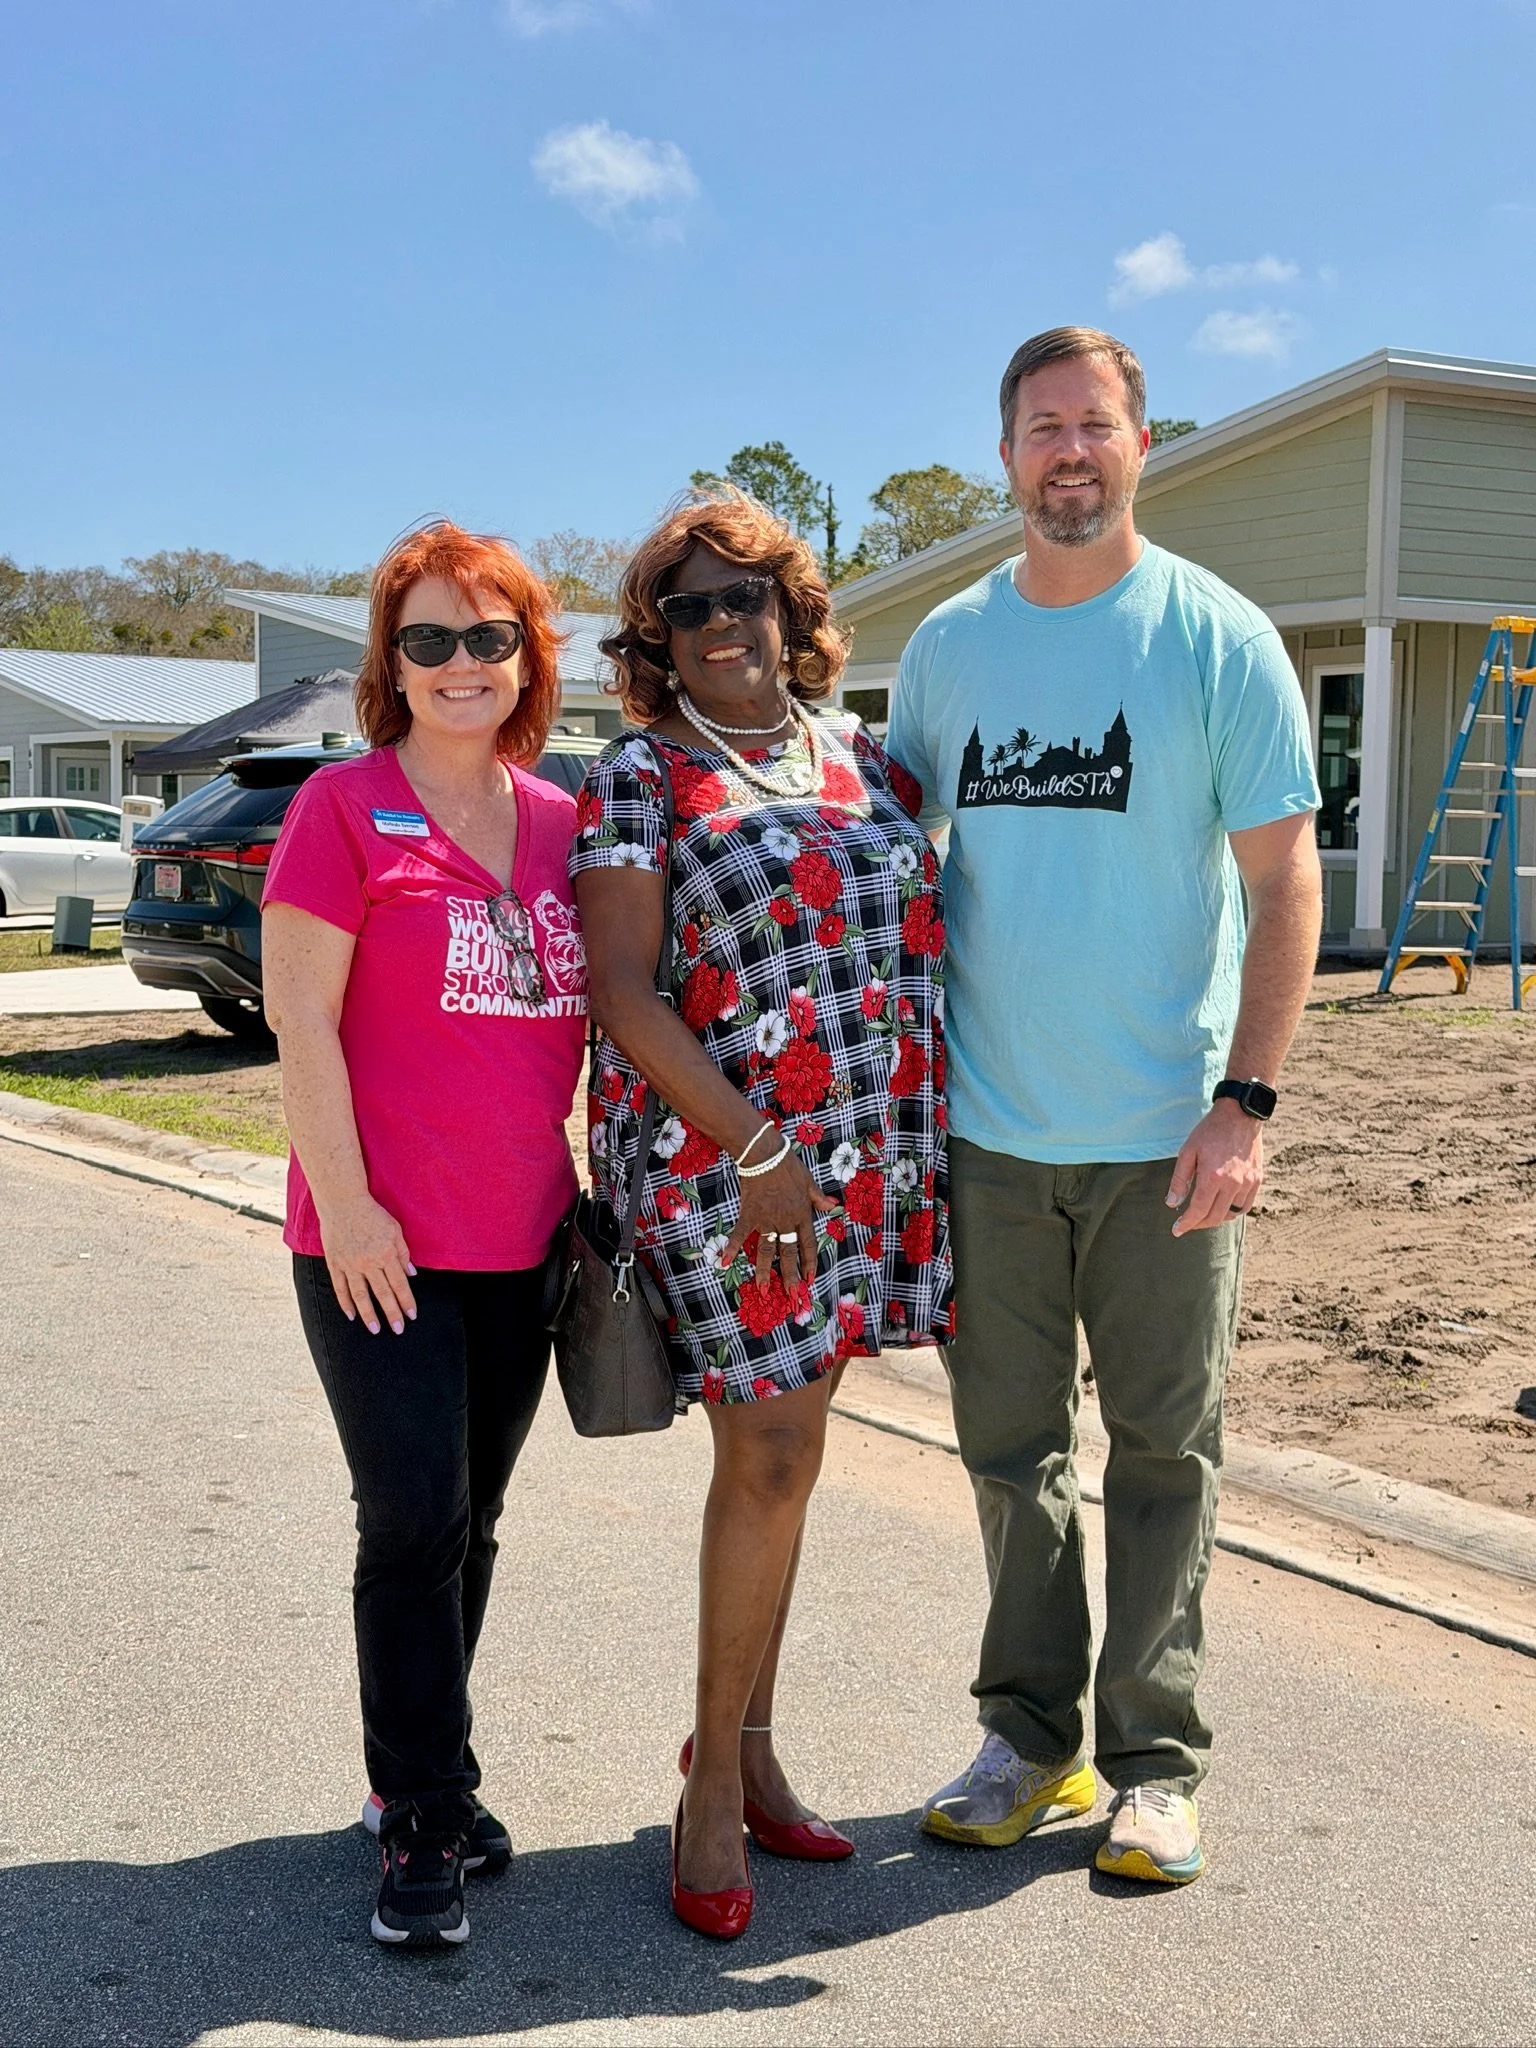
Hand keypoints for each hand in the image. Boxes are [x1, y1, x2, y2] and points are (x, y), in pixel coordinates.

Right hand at [318, 1194, 418, 1333]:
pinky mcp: (335, 1263)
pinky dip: (345, 1303)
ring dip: (368, 1314)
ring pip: (360, 1295)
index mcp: (386, 1254)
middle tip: (398, 1330)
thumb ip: (403, 1253)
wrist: (343, 1202)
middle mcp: (368, 1262)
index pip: (399, 1284)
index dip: (406, 1301)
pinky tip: (351, 1315)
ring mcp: (350, 1264)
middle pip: (382, 1293)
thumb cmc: (373, 1214)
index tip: (411, 1316)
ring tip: (375, 1329)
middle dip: (392, 1313)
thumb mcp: (395, 1230)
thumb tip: (411, 1275)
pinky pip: (340, 1287)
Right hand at [720, 1149, 841, 1296]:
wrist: (765, 1154)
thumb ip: (819, 1198)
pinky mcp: (750, 1215)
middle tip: (792, 1296)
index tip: (811, 1279)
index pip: (808, 1244)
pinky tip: (725, 1262)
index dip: (810, 1262)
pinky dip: (732, 1247)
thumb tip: (834, 1207)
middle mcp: (786, 1221)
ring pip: (767, 1251)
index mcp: (802, 1214)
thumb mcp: (809, 1180)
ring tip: (764, 1291)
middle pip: (789, 1253)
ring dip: (764, 1272)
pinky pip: (740, 1234)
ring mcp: (767, 1220)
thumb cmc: (788, 1165)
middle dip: (791, 1276)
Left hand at [1166, 1100, 1263, 1235]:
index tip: (1177, 1230)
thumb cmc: (1210, 1131)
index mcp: (1212, 1177)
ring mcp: (1247, 1183)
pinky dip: (1233, 1212)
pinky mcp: (1257, 1179)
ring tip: (1203, 1216)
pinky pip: (1246, 1205)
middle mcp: (1232, 1183)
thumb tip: (1172, 1204)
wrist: (1240, 1115)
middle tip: (1187, 1224)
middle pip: (1215, 1217)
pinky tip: (1223, 1209)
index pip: (1198, 1210)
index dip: (1186, 1224)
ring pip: (1231, 1214)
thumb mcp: (1188, 1151)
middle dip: (1199, 1224)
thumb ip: (1179, 1180)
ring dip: (1216, 1219)